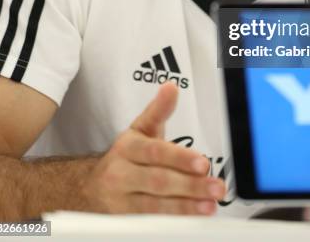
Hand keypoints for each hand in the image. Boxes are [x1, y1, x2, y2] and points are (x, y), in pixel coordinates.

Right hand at [81, 82, 225, 214]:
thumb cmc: (128, 155)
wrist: (94, 185)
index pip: (155, 152)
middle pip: (158, 181)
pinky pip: (151, 222)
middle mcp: (121, 173)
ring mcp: (121, 200)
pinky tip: (193, 217)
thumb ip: (159, 110)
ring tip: (209, 206)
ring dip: (185, 207)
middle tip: (216, 187)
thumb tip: (171, 87)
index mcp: (128, 146)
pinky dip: (173, 221)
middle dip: (190, 185)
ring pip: (155, 206)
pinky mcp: (124, 220)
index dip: (180, 158)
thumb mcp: (141, 129)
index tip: (203, 163)